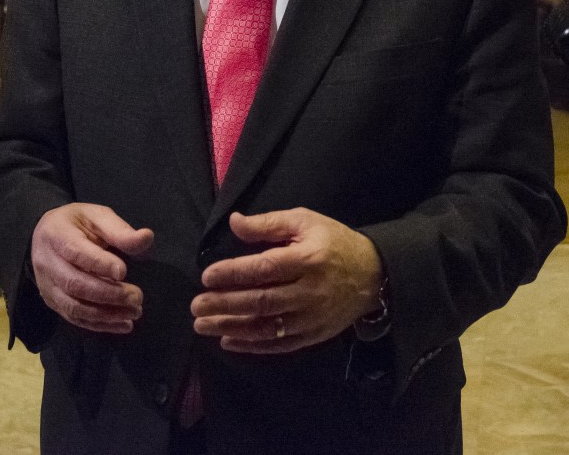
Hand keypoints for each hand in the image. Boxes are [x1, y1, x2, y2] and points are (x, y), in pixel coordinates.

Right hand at [31, 203, 153, 333]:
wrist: (46, 235)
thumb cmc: (77, 223)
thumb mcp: (98, 217)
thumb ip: (120, 230)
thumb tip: (147, 237)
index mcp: (57, 235)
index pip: (75, 252)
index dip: (99, 264)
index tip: (123, 272)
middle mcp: (47, 263)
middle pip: (74, 283)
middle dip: (108, 293)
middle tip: (137, 296)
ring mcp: (47, 286)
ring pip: (74, 306)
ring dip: (106, 314)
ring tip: (134, 312)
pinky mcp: (53, 302)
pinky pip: (74, 318)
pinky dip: (100, 325)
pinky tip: (123, 324)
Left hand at [191, 209, 382, 353]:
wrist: (373, 275)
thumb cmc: (333, 243)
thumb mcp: (305, 221)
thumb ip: (268, 223)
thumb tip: (234, 222)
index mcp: (307, 259)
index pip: (265, 268)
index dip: (234, 273)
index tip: (207, 276)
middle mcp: (309, 291)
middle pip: (262, 301)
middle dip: (225, 304)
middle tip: (196, 305)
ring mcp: (312, 317)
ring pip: (267, 327)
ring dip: (231, 328)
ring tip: (202, 325)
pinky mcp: (314, 335)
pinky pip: (279, 345)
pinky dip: (252, 346)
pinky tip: (228, 341)